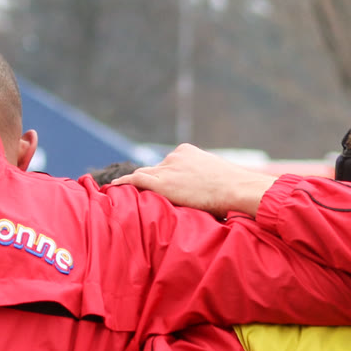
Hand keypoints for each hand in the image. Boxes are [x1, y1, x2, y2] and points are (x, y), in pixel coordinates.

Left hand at [114, 144, 278, 215]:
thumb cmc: (237, 189)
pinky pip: (136, 181)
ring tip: (121, 193)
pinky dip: (123, 184)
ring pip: (144, 175)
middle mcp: (174, 157)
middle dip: (150, 181)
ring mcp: (168, 168)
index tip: (161, 187)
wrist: (238, 188)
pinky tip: (112, 189)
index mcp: (188, 152)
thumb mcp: (220, 179)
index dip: (164, 177)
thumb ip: (207, 183)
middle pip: (154, 169)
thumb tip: (212, 198)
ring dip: (135, 185)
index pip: (168, 165)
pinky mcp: (163, 183)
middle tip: (141, 194)